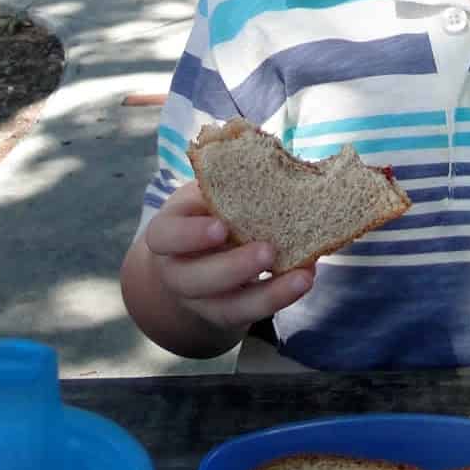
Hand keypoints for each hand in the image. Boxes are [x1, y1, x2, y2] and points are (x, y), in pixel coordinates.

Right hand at [142, 182, 314, 336]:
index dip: (190, 235)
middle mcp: (177, 272)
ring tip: (302, 276)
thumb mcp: (207, 193)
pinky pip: (250, 313)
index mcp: (167, 233)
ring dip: (267, 294)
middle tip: (268, 251)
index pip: (165, 237)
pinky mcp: (227, 314)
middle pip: (194, 280)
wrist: (195, 257)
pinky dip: (280, 298)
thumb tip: (270, 155)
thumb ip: (229, 183)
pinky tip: (304, 278)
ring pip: (226, 307)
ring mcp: (200, 300)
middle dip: (233, 268)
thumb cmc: (206, 212)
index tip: (221, 227)